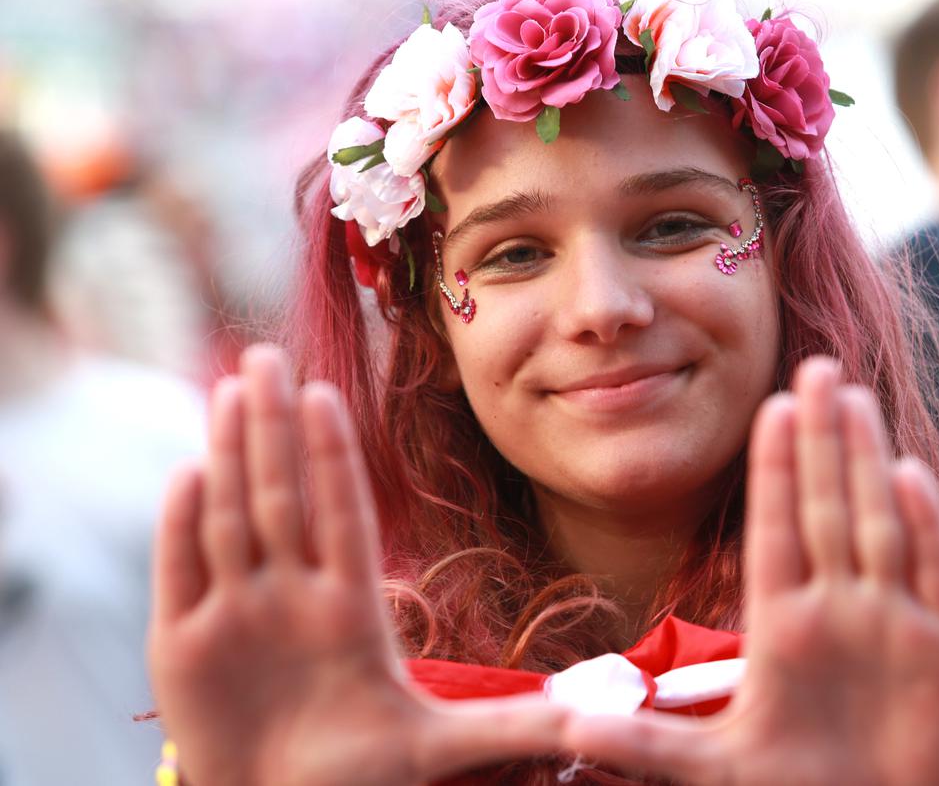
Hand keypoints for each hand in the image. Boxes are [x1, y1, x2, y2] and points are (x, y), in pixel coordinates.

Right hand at [146, 344, 567, 785]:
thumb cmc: (360, 778)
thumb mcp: (443, 749)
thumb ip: (515, 727)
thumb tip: (601, 716)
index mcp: (351, 611)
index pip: (344, 517)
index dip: (333, 458)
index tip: (330, 393)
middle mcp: (290, 597)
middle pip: (281, 498)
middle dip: (274, 428)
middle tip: (267, 354)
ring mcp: (235, 615)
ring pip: (231, 518)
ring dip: (228, 454)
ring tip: (233, 390)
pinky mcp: (181, 646)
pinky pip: (180, 571)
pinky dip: (178, 524)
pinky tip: (187, 469)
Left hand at [563, 357, 938, 784]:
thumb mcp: (715, 771)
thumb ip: (649, 745)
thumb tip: (569, 726)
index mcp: (783, 626)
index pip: (777, 529)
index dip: (775, 469)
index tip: (768, 406)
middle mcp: (840, 610)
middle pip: (827, 508)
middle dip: (820, 439)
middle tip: (813, 367)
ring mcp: (894, 624)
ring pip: (877, 524)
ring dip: (865, 461)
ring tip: (850, 398)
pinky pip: (933, 577)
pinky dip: (926, 529)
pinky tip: (909, 473)